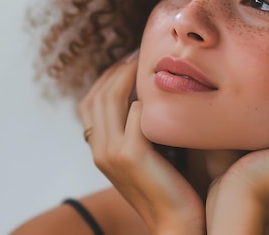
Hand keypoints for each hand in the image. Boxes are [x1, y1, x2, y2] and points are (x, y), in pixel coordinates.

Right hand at [78, 52, 204, 234]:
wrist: (177, 222)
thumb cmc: (171, 186)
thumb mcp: (149, 154)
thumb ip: (141, 130)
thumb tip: (151, 97)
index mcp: (99, 149)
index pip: (91, 100)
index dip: (109, 75)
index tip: (132, 57)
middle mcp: (99, 149)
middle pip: (98, 94)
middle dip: (118, 67)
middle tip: (140, 50)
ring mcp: (110, 153)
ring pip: (110, 97)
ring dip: (128, 73)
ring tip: (147, 58)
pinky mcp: (130, 156)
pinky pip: (134, 113)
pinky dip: (145, 96)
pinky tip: (160, 85)